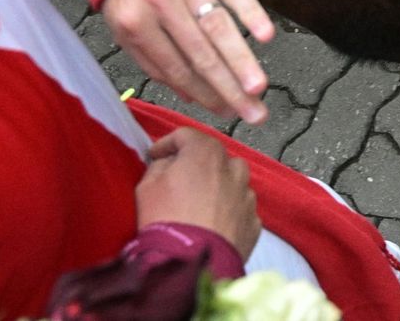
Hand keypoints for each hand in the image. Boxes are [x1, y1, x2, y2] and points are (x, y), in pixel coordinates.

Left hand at [101, 0, 274, 122]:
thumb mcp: (121, 21)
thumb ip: (150, 58)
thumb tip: (189, 94)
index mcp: (135, 21)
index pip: (175, 68)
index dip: (202, 94)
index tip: (226, 114)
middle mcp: (160, 1)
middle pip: (200, 53)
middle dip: (229, 88)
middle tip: (254, 114)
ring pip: (218, 25)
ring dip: (240, 59)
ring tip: (259, 86)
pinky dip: (249, 11)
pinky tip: (265, 35)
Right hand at [135, 128, 260, 258]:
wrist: (190, 264)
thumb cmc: (166, 221)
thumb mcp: (147, 186)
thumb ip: (158, 166)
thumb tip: (166, 164)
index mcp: (206, 151)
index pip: (185, 136)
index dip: (166, 144)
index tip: (155, 155)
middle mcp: (233, 168)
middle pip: (212, 157)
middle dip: (195, 165)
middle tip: (177, 179)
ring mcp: (246, 196)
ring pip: (232, 182)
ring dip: (216, 187)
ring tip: (198, 204)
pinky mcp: (253, 223)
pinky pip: (239, 210)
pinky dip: (227, 212)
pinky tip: (212, 224)